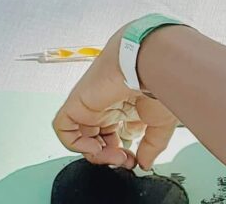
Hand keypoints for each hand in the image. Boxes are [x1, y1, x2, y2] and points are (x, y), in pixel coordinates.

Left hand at [53, 30, 178, 170]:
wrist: (149, 62)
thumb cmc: (159, 83)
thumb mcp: (161, 122)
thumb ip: (152, 146)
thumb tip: (145, 164)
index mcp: (126, 106)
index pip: (116, 136)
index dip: (123, 153)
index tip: (134, 161)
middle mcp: (108, 105)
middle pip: (98, 139)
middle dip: (109, 155)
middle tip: (123, 161)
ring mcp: (92, 104)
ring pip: (81, 136)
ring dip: (95, 154)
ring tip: (113, 156)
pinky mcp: (78, 101)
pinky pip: (64, 127)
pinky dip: (74, 143)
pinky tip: (95, 146)